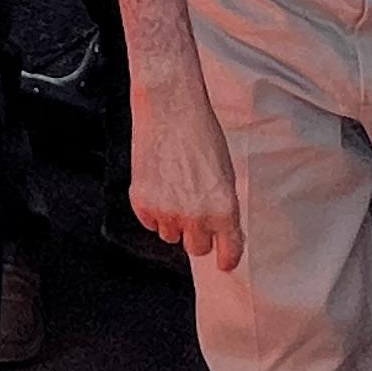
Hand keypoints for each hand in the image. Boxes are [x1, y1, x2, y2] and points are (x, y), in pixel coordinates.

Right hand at [127, 68, 242, 273]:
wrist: (169, 108)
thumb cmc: (202, 135)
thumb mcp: (225, 174)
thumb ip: (223, 207)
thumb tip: (218, 233)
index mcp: (224, 209)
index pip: (229, 253)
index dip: (227, 259)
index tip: (224, 262)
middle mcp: (196, 216)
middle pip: (197, 249)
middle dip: (199, 235)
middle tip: (196, 211)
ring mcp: (167, 212)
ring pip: (171, 236)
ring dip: (174, 221)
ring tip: (175, 189)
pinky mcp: (142, 204)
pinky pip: (150, 223)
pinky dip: (154, 210)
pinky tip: (159, 183)